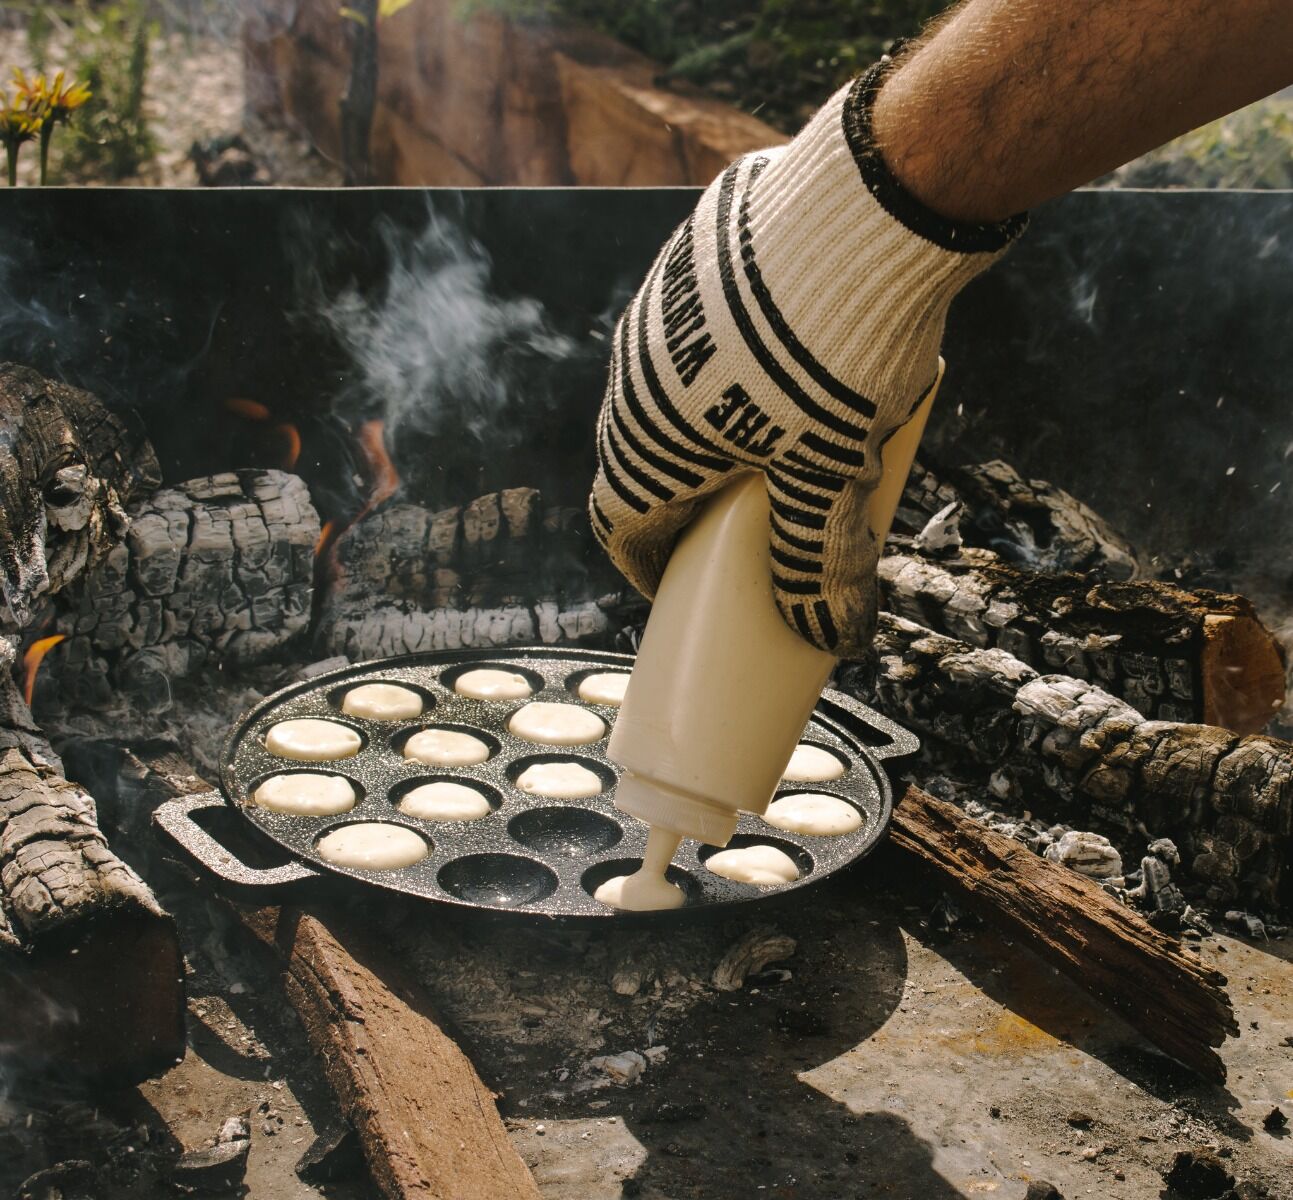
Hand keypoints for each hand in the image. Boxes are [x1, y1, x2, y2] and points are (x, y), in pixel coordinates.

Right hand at [589, 62, 1023, 656]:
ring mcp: (657, 308)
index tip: (671, 584)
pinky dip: (721, 364)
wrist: (863, 210)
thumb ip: (819, 559)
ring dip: (699, 426)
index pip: (619, 522)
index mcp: (650, 441)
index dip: (643, 564)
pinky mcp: (692, 257)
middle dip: (676, 499)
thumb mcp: (832, 474)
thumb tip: (830, 634)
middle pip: (638, 458)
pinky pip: (692, 330)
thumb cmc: (836, 361)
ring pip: (664, 390)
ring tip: (765, 436)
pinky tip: (779, 361)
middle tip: (728, 520)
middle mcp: (634, 376)